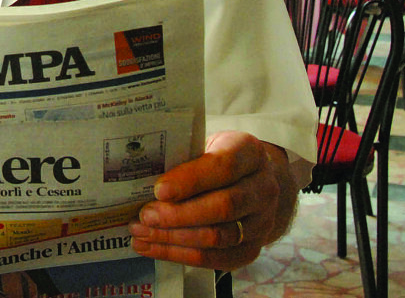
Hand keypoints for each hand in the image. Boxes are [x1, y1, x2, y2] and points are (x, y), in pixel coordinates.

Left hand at [128, 131, 298, 270]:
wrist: (251, 182)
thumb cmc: (218, 159)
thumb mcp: (205, 144)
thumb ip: (183, 158)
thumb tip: (140, 178)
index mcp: (250, 153)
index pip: (224, 166)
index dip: (191, 179)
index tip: (160, 190)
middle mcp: (263, 188)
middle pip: (224, 206)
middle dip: (179, 214)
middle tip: (145, 215)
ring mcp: (262, 222)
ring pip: (218, 237)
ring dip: (174, 238)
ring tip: (141, 232)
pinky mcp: (251, 249)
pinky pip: (215, 259)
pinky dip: (180, 255)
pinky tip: (153, 247)